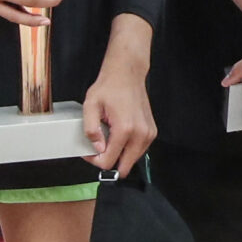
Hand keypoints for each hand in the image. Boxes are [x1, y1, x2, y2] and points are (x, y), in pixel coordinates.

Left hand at [82, 29, 157, 169]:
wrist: (127, 75)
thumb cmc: (110, 87)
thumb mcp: (90, 106)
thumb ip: (90, 130)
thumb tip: (97, 148)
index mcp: (125, 129)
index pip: (109, 162)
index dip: (95, 161)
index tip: (89, 152)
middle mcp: (141, 134)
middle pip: (124, 167)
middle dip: (109, 161)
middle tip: (98, 148)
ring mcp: (149, 134)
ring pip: (131, 160)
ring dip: (119, 155)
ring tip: (109, 138)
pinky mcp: (152, 132)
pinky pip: (138, 151)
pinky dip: (127, 148)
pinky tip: (119, 135)